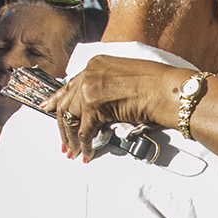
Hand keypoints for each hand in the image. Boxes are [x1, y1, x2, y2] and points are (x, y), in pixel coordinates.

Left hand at [49, 55, 186, 161]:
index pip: (70, 85)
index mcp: (96, 64)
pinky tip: (86, 153)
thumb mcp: (126, 79)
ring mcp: (90, 88)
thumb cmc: (157, 86)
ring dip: (71, 139)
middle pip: (66, 103)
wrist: (168, 91)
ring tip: (73, 152)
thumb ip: (108, 87)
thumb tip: (100, 107)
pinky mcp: (94, 106)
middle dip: (63, 126)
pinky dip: (84, 145)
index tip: (50, 110)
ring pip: (71, 118)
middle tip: (63, 142)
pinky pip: (84, 131)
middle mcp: (90, 73)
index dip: (58, 100)